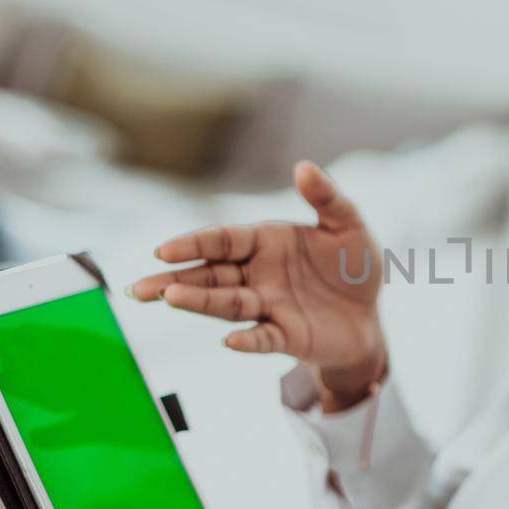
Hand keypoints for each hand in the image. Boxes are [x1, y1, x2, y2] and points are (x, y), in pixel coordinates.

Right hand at [129, 161, 387, 407]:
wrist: (369, 316)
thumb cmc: (353, 267)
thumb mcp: (348, 226)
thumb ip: (326, 199)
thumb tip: (303, 167)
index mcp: (266, 242)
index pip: (222, 241)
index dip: (194, 244)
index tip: (163, 250)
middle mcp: (258, 275)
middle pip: (210, 276)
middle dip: (175, 280)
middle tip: (139, 287)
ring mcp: (270, 307)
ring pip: (227, 304)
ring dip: (199, 302)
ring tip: (169, 298)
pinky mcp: (287, 336)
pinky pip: (264, 338)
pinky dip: (248, 341)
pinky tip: (230, 341)